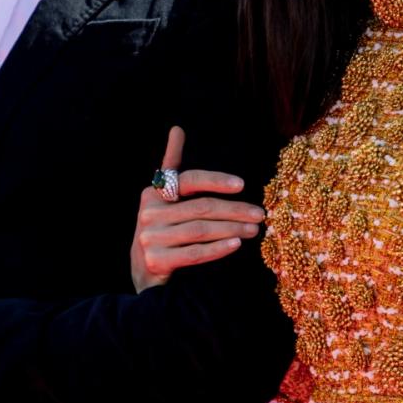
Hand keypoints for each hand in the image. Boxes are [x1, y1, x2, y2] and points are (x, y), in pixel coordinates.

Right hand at [130, 126, 264, 293]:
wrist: (142, 274)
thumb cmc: (161, 230)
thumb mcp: (163, 198)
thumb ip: (171, 164)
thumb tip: (177, 128)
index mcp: (152, 194)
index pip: (189, 180)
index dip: (216, 180)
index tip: (242, 184)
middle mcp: (149, 213)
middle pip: (201, 207)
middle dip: (234, 210)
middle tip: (259, 214)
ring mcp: (150, 238)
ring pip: (200, 229)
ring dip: (232, 229)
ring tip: (254, 230)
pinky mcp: (156, 260)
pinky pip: (194, 252)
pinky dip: (218, 249)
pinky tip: (236, 245)